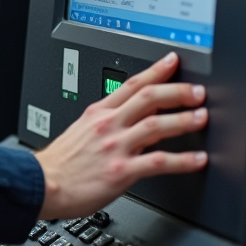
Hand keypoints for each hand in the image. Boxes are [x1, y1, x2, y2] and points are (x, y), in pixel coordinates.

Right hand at [34, 51, 207, 219]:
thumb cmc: (59, 164)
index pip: (130, 84)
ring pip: (156, 125)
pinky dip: (183, 160)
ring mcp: (115, 147)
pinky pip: (158, 162)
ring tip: (203, 117)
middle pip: (148, 98)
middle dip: (177, 92)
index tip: (173, 61)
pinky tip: (198, 160)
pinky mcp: (121, 171)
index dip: (155, 71)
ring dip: (184, 120)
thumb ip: (106, 124)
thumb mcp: (80, 132)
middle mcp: (108, 125)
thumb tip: (133, 122)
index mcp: (98, 113)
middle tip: (198, 91)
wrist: (42, 185)